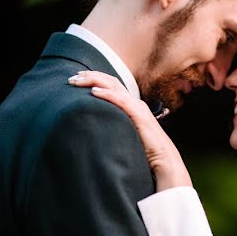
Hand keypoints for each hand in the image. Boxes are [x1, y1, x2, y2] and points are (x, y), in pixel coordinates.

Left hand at [68, 71, 190, 190]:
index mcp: (131, 104)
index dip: (95, 78)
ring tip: (78, 81)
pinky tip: (94, 92)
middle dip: (90, 76)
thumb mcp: (126, 134)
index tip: (78, 78)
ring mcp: (137, 107)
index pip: (111, 84)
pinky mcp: (139, 116)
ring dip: (94, 81)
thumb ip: (115, 126)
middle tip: (72, 77)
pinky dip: (107, 94)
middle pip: (110, 81)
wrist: (164, 159)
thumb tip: (96, 129)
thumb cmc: (145, 150)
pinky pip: (121, 101)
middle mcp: (134, 101)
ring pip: (113, 87)